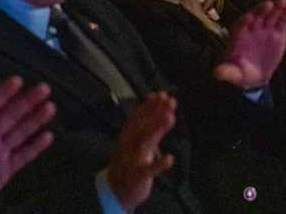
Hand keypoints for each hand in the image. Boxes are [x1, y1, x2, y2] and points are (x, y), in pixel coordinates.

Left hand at [0, 78, 54, 213]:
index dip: (4, 94)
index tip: (18, 80)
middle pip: (12, 115)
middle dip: (27, 102)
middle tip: (44, 88)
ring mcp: (0, 151)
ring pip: (21, 132)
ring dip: (35, 120)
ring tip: (50, 107)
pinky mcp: (6, 168)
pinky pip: (24, 156)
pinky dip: (36, 146)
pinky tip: (48, 136)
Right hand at [105, 92, 176, 209]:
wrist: (115, 190)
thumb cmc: (129, 160)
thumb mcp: (135, 140)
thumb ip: (146, 122)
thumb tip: (150, 99)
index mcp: (128, 135)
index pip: (138, 116)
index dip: (150, 105)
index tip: (162, 94)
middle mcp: (128, 144)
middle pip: (142, 125)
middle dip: (156, 112)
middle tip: (171, 101)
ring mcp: (132, 160)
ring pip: (144, 143)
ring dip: (157, 129)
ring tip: (171, 118)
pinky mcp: (137, 177)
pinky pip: (148, 170)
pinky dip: (158, 164)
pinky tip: (170, 158)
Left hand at [214, 0, 285, 88]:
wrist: (255, 75)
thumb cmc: (240, 72)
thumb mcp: (233, 74)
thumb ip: (226, 72)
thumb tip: (216, 73)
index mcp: (238, 35)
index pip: (239, 25)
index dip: (244, 21)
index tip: (248, 17)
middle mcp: (252, 27)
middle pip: (256, 15)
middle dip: (261, 9)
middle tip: (268, 4)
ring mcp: (266, 27)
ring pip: (271, 14)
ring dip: (277, 6)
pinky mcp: (278, 30)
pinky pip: (284, 19)